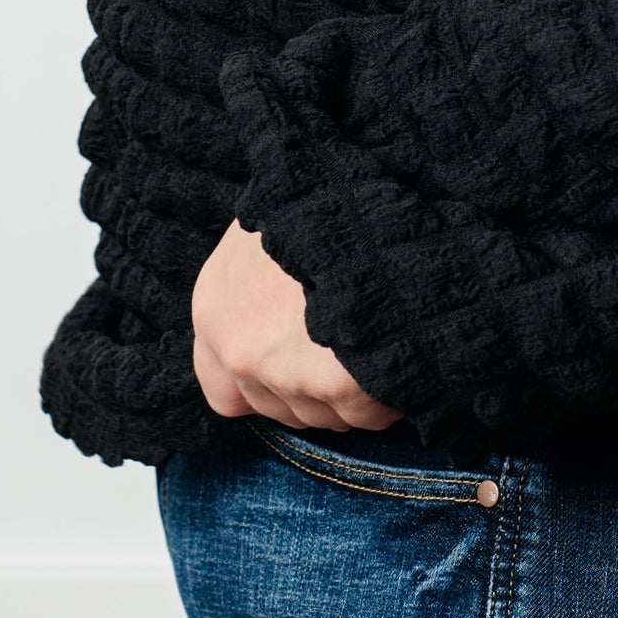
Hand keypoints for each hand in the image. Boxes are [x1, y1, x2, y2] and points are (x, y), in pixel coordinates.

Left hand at [191, 221, 402, 432]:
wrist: (361, 200)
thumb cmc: (316, 201)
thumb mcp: (267, 226)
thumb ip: (256, 279)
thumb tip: (277, 308)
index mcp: (214, 309)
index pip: (224, 392)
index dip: (264, 388)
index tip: (297, 371)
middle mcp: (238, 350)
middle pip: (280, 409)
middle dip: (316, 390)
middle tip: (352, 352)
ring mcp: (282, 372)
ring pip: (323, 417)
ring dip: (353, 393)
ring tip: (381, 343)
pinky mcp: (335, 383)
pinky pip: (367, 414)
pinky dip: (390, 397)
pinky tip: (403, 354)